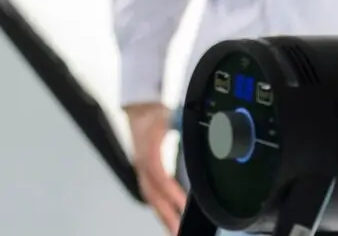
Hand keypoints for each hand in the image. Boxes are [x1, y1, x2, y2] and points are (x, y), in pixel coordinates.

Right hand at [127, 102, 185, 234]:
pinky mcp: (144, 174)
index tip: (184, 204)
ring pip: (151, 197)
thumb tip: (199, 128)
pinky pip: (150, 195)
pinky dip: (159, 209)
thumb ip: (181, 122)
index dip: (171, 191)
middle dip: (166, 213)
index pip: (159, 174)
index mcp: (148, 148)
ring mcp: (141, 170)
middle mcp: (142, 163)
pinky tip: (168, 219)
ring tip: (175, 231)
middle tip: (179, 230)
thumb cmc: (153, 116)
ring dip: (163, 215)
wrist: (138, 112)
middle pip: (153, 193)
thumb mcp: (168, 115)